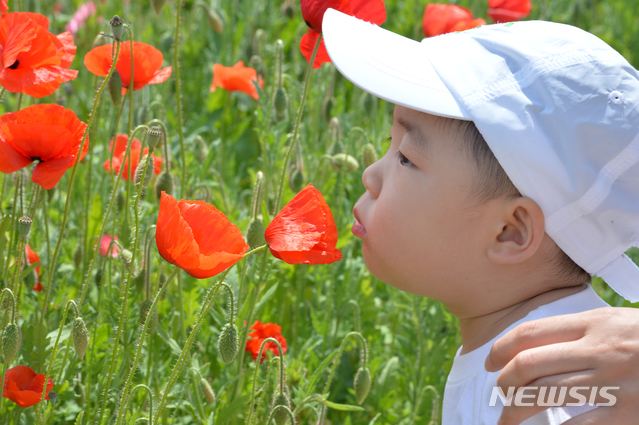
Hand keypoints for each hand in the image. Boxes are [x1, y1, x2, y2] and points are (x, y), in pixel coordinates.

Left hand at [485, 307, 638, 424]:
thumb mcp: (617, 321)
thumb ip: (580, 330)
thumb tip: (535, 344)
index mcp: (594, 323)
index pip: (530, 333)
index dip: (500, 348)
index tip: (489, 361)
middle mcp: (598, 350)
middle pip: (529, 366)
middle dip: (504, 382)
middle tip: (498, 392)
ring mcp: (612, 383)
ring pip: (544, 396)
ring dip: (516, 410)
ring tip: (508, 417)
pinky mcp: (626, 414)